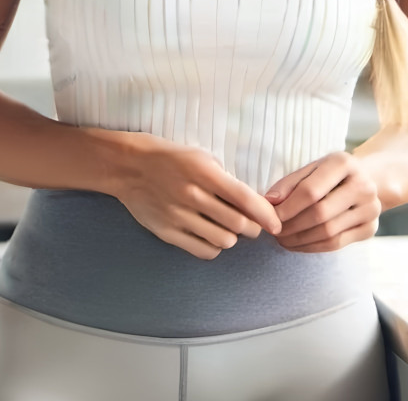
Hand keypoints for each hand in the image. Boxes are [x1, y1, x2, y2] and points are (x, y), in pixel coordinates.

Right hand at [115, 132, 281, 259]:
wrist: (131, 167)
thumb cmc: (173, 158)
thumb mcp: (203, 157)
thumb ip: (226, 178)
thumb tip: (254, 201)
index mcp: (205, 173)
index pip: (244, 198)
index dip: (265, 214)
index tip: (276, 224)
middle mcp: (192, 196)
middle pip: (237, 224)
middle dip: (253, 228)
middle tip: (254, 225)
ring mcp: (179, 216)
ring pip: (223, 240)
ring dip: (233, 237)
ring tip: (230, 228)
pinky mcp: (167, 232)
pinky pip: (202, 250)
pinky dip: (214, 247)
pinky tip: (213, 236)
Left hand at [265, 151, 381, 252]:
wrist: (368, 180)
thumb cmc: (332, 174)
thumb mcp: (312, 168)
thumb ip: (290, 183)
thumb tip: (269, 202)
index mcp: (345, 163)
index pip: (311, 190)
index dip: (287, 207)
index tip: (271, 217)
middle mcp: (363, 185)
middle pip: (320, 213)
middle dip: (292, 226)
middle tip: (274, 232)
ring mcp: (370, 208)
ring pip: (328, 232)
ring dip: (299, 240)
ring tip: (282, 239)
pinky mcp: (370, 228)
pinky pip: (336, 244)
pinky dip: (312, 247)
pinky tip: (298, 244)